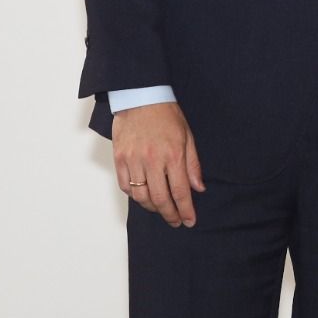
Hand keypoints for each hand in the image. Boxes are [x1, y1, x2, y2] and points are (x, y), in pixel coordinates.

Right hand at [113, 102, 204, 227]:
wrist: (141, 96)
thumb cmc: (166, 114)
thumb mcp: (187, 136)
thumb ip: (193, 164)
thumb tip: (198, 188)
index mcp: (173, 155)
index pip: (180, 191)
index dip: (185, 210)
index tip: (189, 221)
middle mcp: (152, 160)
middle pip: (160, 199)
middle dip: (170, 214)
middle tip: (175, 221)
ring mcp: (133, 160)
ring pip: (141, 196)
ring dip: (152, 208)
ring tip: (161, 209)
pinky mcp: (119, 158)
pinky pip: (125, 186)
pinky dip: (134, 195)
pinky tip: (143, 196)